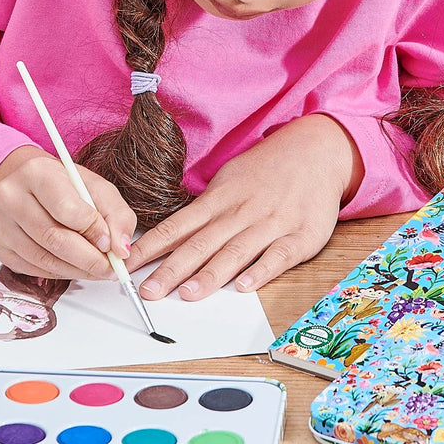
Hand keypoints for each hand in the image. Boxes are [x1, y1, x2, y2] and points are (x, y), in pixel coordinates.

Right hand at [0, 145, 137, 281]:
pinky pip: (34, 269)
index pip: (65, 208)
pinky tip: (77, 267)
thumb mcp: (99, 190)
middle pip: (52, 237)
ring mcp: (0, 224)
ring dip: (78, 270)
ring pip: (44, 258)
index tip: (110, 244)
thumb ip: (117, 216)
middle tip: (111, 268)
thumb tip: (120, 250)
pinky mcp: (1, 247)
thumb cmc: (69, 187)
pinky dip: (61, 273)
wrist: (34, 188)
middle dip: (89, 259)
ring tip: (99, 269)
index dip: (92, 230)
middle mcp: (10, 196)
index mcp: (36, 172)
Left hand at [126, 114, 362, 299]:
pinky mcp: (301, 235)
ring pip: (236, 251)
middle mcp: (241, 211)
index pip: (177, 226)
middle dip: (171, 269)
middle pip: (201, 243)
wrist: (318, 150)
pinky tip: (246, 286)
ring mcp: (271, 223)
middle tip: (147, 291)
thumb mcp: (230, 181)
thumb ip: (205, 212)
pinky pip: (279, 255)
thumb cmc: (267, 171)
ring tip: (189, 294)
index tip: (125, 266)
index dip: (150, 247)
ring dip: (211, 274)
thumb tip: (170, 238)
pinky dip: (262, 271)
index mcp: (220, 199)